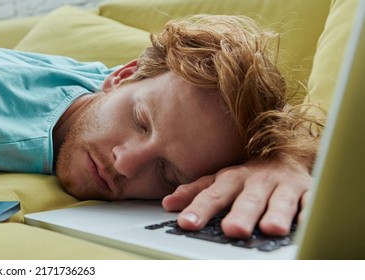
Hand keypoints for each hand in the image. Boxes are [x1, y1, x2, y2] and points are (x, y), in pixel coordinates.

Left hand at [161, 159, 310, 238]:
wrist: (287, 156)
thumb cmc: (248, 177)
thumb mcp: (220, 181)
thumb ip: (196, 192)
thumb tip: (169, 204)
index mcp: (232, 179)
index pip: (213, 195)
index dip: (200, 209)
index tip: (187, 223)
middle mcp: (258, 181)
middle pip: (248, 199)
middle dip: (241, 214)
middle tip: (233, 229)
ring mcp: (284, 185)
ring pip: (281, 200)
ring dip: (277, 213)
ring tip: (272, 228)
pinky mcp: (309, 190)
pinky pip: (311, 200)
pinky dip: (310, 210)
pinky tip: (307, 221)